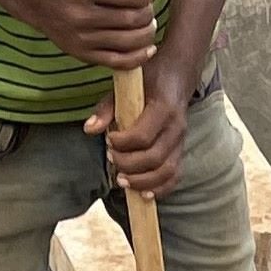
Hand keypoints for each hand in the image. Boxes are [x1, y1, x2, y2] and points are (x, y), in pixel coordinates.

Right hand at [0, 0, 153, 64]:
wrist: (32, 0)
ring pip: (129, 41)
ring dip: (147, 34)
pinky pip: (118, 61)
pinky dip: (139, 57)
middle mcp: (81, 16)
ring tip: (149, 25)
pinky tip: (148, 48)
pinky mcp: (82, 54)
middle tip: (149, 9)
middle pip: (132, 19)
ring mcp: (81, 38)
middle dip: (148, 14)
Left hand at [89, 61, 191, 195]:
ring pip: (166, 172)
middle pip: (154, 158)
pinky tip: (143, 194)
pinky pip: (174, 178)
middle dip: (129, 164)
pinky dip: (159, 190)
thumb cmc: (146, 79)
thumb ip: (107, 108)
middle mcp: (176, 127)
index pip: (143, 136)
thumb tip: (89, 129)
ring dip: (142, 181)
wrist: (175, 76)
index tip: (109, 140)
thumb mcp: (125, 85)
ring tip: (122, 180)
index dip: (123, 144)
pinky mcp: (180, 153)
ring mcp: (181, 142)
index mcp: (163, 107)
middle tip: (111, 159)